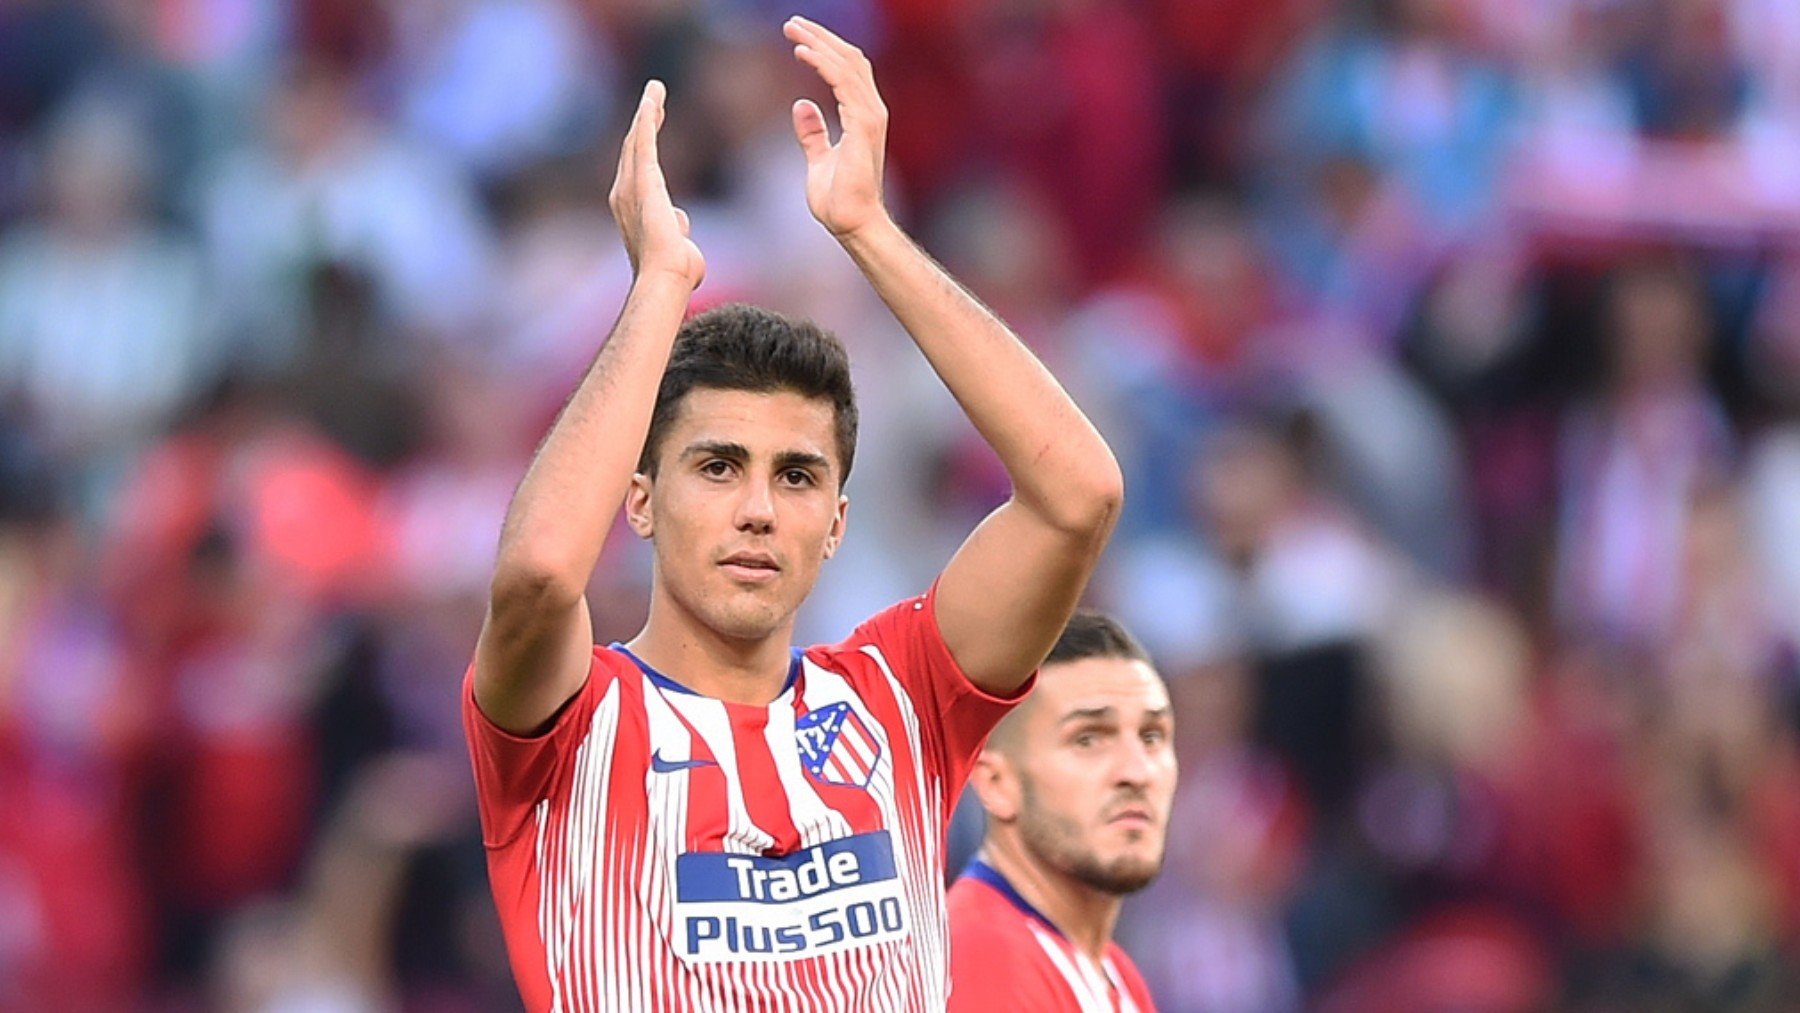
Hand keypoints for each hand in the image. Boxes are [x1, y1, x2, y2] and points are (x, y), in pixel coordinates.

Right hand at [608, 80, 703, 288]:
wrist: (666, 279)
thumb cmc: (676, 274)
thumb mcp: (679, 247)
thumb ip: (678, 232)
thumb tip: (680, 223)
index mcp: (634, 210)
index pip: (641, 169)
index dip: (646, 144)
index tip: (654, 125)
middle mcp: (625, 195)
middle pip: (635, 148)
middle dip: (645, 120)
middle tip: (654, 96)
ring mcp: (632, 187)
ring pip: (639, 140)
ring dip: (647, 113)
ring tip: (655, 90)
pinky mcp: (644, 181)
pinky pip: (644, 143)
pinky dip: (647, 121)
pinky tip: (652, 101)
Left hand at [784, 16, 890, 240]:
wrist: (852, 223)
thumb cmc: (838, 200)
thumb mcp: (819, 159)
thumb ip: (813, 133)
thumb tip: (801, 105)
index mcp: (863, 117)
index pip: (848, 70)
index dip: (825, 49)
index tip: (799, 37)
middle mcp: (871, 111)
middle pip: (849, 59)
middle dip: (821, 37)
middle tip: (792, 23)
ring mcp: (870, 117)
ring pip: (847, 64)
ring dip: (819, 43)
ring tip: (793, 29)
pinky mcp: (863, 125)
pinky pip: (843, 82)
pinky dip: (823, 63)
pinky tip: (802, 52)